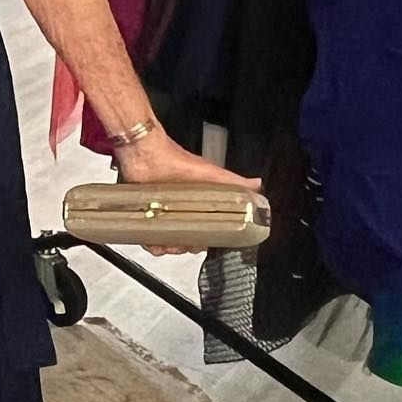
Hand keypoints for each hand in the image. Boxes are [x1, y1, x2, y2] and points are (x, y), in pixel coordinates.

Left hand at [113, 127, 262, 258]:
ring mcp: (160, 211)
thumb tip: (258, 185)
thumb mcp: (211, 174)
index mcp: (197, 203)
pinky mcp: (143, 212)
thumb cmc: (175, 160)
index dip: (205, 240)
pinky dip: (149, 242)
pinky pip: (145, 235)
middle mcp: (179, 208)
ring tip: (165, 244)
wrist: (145, 154)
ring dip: (166, 247)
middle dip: (184, 246)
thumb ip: (235, 183)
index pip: (205, 229)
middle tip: (182, 244)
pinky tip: (151, 241)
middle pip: (184, 238)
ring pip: (165, 240)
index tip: (203, 243)